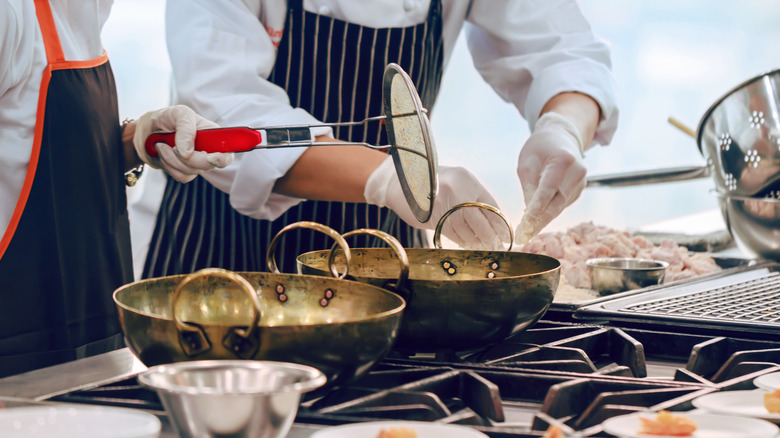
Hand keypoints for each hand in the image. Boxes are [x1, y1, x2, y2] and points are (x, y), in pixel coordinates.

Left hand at [132, 105, 233, 182]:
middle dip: (187, 157)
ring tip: (162, 145)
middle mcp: (209, 150)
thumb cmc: (167, 119)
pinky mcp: (186, 172)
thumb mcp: (177, 113)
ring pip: (191, 171)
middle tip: (171, 145)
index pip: (228, 153)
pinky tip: (164, 154)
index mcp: (214, 136)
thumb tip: (188, 152)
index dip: (222, 158)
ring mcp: (198, 163)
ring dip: (172, 159)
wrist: (147, 132)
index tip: (210, 156)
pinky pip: (181, 176)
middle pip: (208, 165)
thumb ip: (186, 129)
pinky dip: (168, 165)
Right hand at [364, 156, 506, 248]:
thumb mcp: (453, 182)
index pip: (490, 205)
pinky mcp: (432, 216)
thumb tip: (492, 222)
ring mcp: (443, 202)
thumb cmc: (429, 185)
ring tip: (483, 248)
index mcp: (465, 179)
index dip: (499, 222)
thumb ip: (470, 198)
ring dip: (475, 241)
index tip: (505, 235)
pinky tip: (468, 244)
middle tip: (496, 246)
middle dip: (489, 236)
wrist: (396, 183)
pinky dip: (462, 241)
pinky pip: (452, 233)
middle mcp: (456, 189)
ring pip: (465, 228)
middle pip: (479, 219)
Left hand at [515, 112, 585, 243]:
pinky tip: (535, 220)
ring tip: (524, 232)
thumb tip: (529, 213)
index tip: (524, 226)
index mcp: (563, 161)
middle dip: (538, 222)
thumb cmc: (540, 147)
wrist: (561, 136)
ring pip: (558, 208)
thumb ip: (528, 185)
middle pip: (555, 204)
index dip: (536, 210)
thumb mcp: (527, 162)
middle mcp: (577, 173)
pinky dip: (548, 212)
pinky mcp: (579, 191)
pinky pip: (561, 205)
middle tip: (522, 237)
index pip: (547, 190)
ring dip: (542, 220)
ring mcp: (581, 183)